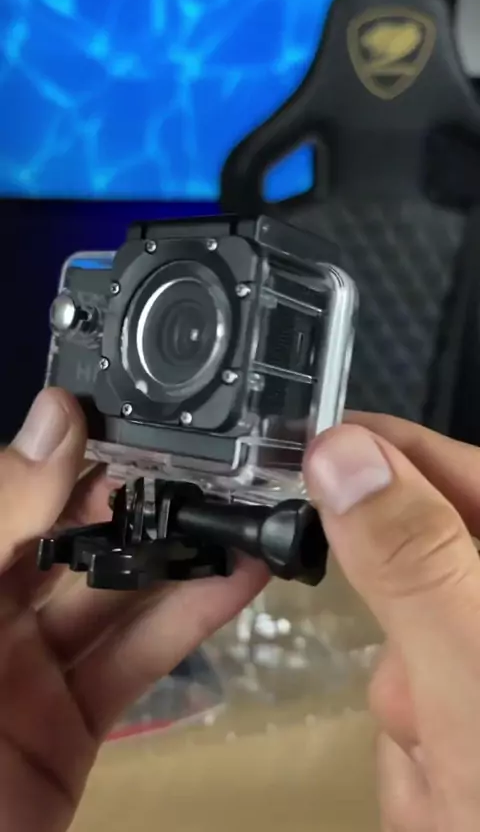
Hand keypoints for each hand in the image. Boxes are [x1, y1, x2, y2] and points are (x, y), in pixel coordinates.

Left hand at [0, 388, 267, 831]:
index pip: (24, 490)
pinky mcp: (74, 722)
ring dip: (181, 555)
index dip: (79, 450)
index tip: (145, 414)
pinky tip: (243, 577)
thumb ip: (2, 514)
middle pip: (77, 539)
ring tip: (245, 511)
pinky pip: (137, 659)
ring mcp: (32, 668)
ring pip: (118, 597)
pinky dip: (190, 619)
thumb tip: (59, 414)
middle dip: (143, 501)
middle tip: (213, 461)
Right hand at [303, 414, 479, 831]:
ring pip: (418, 666)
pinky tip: (450, 807)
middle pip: (431, 583)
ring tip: (451, 790)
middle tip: (418, 716)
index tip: (313, 443)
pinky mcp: (471, 723)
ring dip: (413, 723)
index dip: (391, 452)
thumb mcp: (477, 679)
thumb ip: (415, 559)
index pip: (467, 475)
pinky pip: (423, 725)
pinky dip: (423, 767)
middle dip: (404, 644)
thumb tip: (340, 450)